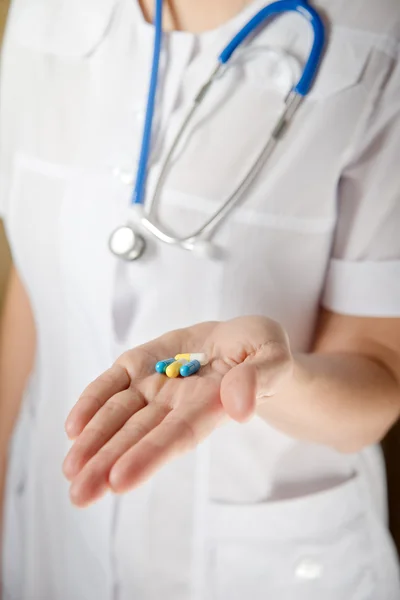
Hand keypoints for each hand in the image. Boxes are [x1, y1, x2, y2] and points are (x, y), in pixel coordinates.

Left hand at [63, 316, 291, 506]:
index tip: (121, 480)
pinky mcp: (138, 365)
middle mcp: (177, 401)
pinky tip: (74, 428)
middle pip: (140, 435)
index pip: (179, 434)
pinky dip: (92, 403)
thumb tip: (238, 405)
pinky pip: (111, 384)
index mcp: (211, 404)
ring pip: (119, 414)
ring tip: (71, 470)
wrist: (237, 341)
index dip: (151, 455)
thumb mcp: (272, 357)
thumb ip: (259, 377)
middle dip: (109, 462)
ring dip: (93, 441)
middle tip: (80, 493)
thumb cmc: (261, 351)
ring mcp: (154, 384)